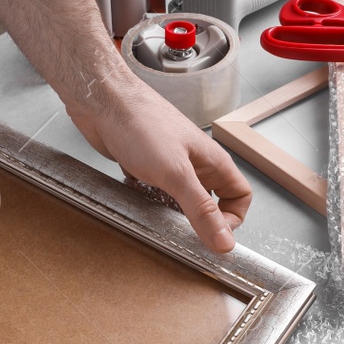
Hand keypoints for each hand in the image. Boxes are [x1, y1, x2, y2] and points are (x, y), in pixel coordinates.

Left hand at [67, 79, 251, 253]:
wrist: (103, 101)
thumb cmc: (141, 124)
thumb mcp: (176, 175)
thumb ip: (201, 210)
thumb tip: (225, 242)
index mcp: (213, 161)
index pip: (240, 196)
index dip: (232, 219)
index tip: (212, 235)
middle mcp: (195, 164)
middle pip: (210, 202)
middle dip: (197, 221)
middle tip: (180, 233)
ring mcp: (171, 165)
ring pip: (181, 200)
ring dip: (170, 213)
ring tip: (156, 217)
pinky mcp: (146, 167)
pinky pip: (156, 193)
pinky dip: (148, 202)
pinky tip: (137, 200)